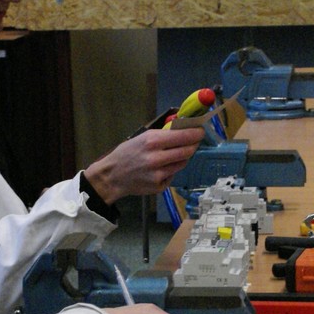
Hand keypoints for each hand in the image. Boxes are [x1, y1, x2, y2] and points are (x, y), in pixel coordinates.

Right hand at [83, 127, 203, 203]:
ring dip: (183, 157)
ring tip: (174, 154)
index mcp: (152, 141)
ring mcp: (159, 174)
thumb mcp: (142, 137)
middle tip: (194, 142)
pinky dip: (172, 170)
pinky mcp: (159, 186)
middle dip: (193, 145)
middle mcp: (157, 158)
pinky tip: (161, 168)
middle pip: (187, 150)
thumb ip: (162, 134)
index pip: (183, 136)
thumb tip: (183, 127)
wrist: (113, 176)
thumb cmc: (127, 153)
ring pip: (183, 163)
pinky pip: (173, 174)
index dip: (196, 133)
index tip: (201, 131)